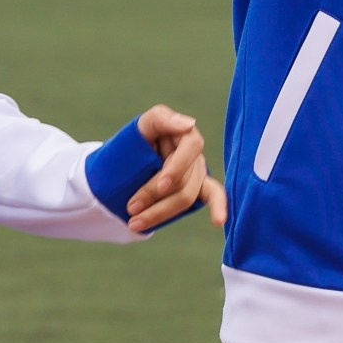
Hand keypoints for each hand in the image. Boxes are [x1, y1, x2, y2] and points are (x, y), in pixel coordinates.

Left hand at [125, 104, 225, 232]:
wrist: (123, 168)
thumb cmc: (133, 143)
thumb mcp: (141, 127)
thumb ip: (161, 119)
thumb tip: (189, 124)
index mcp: (184, 134)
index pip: (191, 148)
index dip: (177, 168)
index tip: (161, 186)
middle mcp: (194, 154)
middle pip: (185, 179)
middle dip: (155, 196)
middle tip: (130, 208)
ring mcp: (197, 172)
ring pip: (187, 197)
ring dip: (161, 212)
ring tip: (135, 224)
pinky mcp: (198, 188)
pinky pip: (214, 196)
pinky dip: (218, 208)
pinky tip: (218, 221)